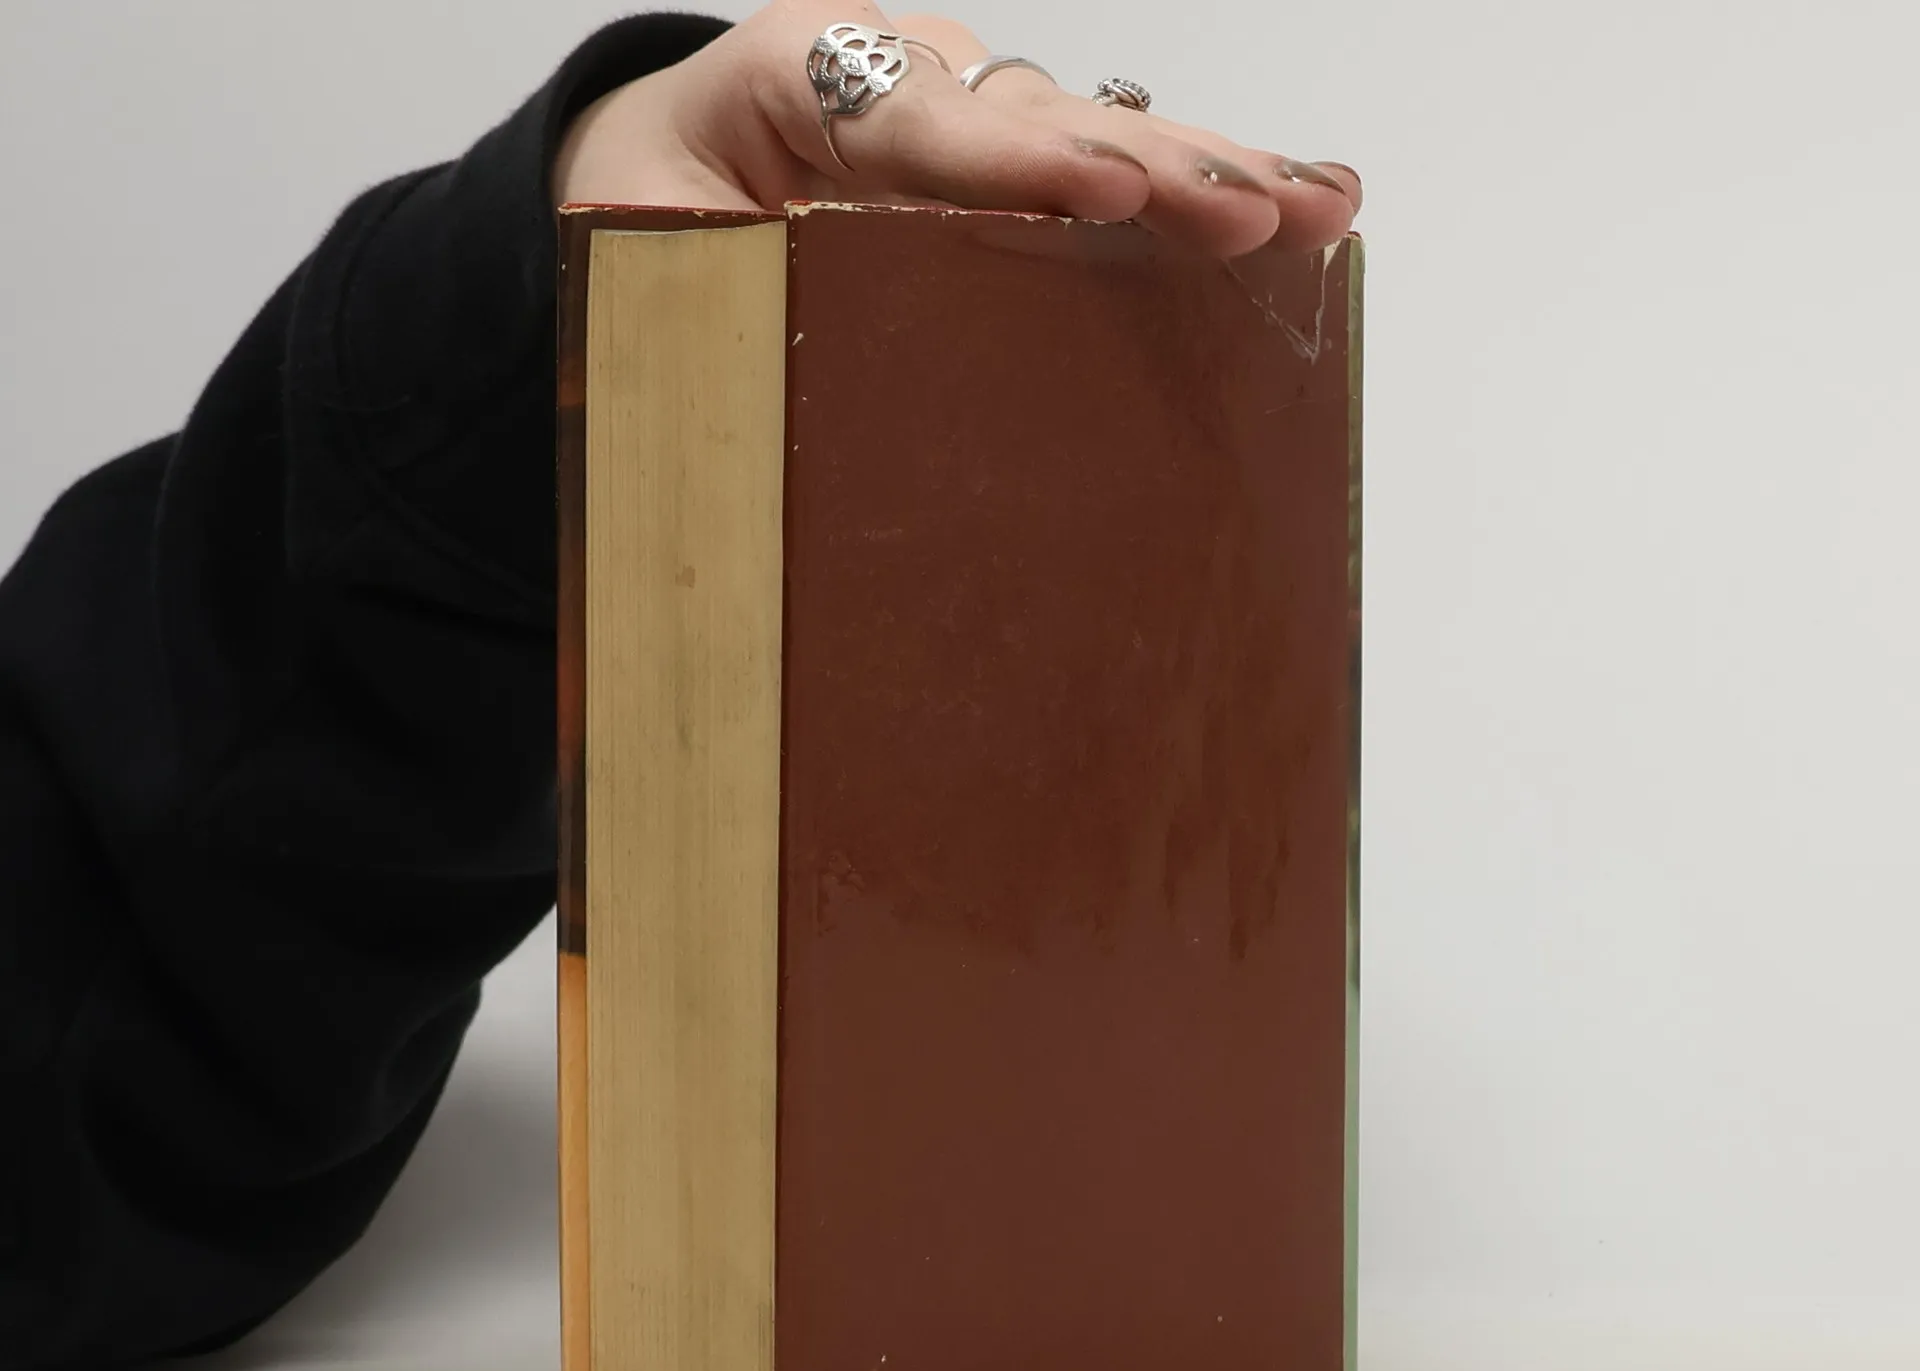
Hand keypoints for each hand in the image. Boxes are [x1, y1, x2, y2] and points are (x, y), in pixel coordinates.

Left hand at [555, 4, 1359, 257]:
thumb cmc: (642, 215)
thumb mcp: (634, 247)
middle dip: (1158, 164)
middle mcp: (905, 80)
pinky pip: (1108, 177)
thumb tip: (763, 383)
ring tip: (1318, 209)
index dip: (1013, 160)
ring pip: (1100, 140)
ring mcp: (969, 121)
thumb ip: (693, 284)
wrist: (652, 174)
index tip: (1102, 189)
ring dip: (1214, 177)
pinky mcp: (1007, 171)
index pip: (915, 121)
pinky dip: (1202, 195)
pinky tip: (1298, 210)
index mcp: (797, 80)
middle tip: (1252, 211)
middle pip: (1043, 119)